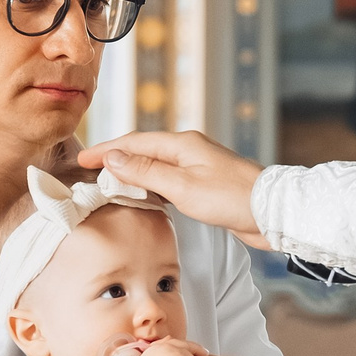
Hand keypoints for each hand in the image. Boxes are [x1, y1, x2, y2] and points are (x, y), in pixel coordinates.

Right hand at [79, 132, 267, 245]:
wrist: (272, 212)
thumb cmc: (232, 198)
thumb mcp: (183, 186)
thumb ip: (147, 172)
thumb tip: (114, 158)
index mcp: (182, 144)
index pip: (134, 143)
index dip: (106, 151)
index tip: (83, 159)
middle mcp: (189, 150)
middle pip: (143, 150)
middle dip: (115, 158)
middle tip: (90, 171)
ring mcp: (198, 166)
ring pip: (156, 165)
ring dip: (132, 172)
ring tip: (110, 182)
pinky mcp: (206, 184)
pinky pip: (169, 179)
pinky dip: (151, 185)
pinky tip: (145, 195)